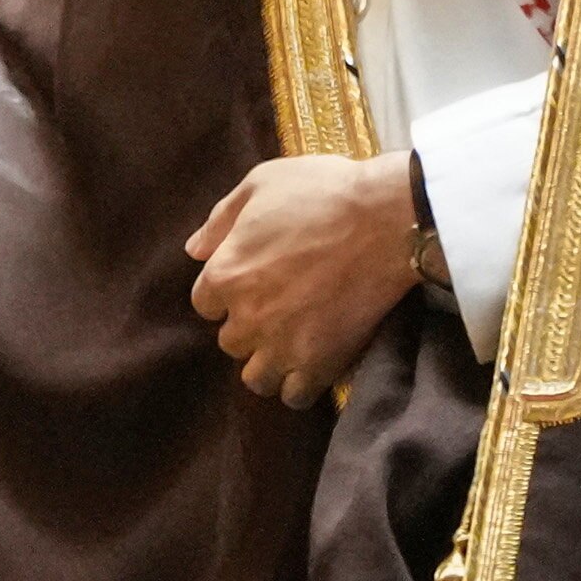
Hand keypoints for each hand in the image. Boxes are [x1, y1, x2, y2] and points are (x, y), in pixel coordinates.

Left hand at [185, 152, 423, 408]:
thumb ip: (220, 219)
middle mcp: (247, 316)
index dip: (226, 293)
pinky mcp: (321, 363)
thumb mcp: (261, 183)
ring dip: (269, 362)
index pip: (204, 303)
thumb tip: (194, 251)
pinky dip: (299, 385)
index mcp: (225, 274)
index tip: (251, 284)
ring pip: (256, 377)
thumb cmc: (323, 192)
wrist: (386, 219)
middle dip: (249, 327)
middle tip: (278, 310)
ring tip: (291, 344)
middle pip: (230, 341)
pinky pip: (294, 396)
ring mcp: (283, 344)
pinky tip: (311, 365)